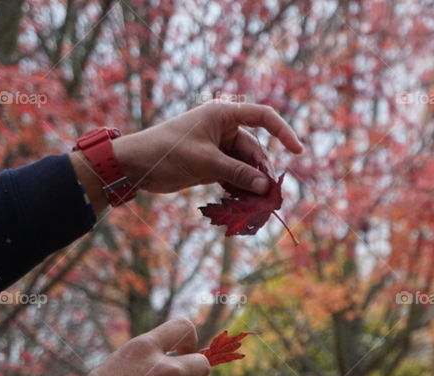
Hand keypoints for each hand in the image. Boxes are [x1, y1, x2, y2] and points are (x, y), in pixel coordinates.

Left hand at [71, 102, 303, 208]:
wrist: (135, 165)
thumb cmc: (167, 152)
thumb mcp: (205, 162)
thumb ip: (237, 173)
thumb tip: (266, 187)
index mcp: (223, 114)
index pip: (263, 116)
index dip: (283, 132)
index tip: (298, 151)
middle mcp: (223, 128)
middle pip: (255, 150)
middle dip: (263, 172)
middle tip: (270, 196)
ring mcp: (218, 147)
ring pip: (246, 166)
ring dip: (252, 184)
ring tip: (257, 205)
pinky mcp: (212, 164)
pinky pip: (234, 175)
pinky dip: (239, 188)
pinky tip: (243, 203)